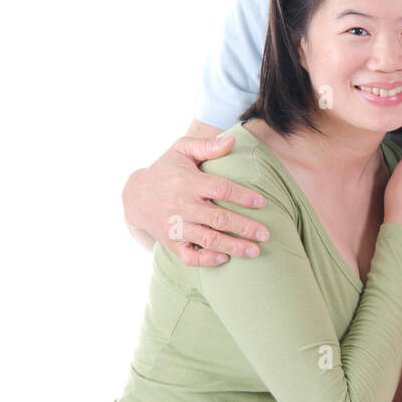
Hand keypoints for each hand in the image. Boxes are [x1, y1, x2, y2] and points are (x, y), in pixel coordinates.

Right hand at [122, 134, 269, 266]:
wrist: (135, 196)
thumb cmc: (167, 169)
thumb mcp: (181, 150)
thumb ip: (207, 145)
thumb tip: (232, 141)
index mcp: (188, 182)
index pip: (220, 189)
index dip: (242, 197)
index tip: (262, 203)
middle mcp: (182, 206)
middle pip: (217, 219)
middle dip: (244, 227)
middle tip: (265, 234)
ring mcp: (176, 227)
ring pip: (207, 239)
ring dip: (232, 247)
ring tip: (255, 251)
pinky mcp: (171, 243)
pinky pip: (189, 256)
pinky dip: (207, 260)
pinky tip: (225, 259)